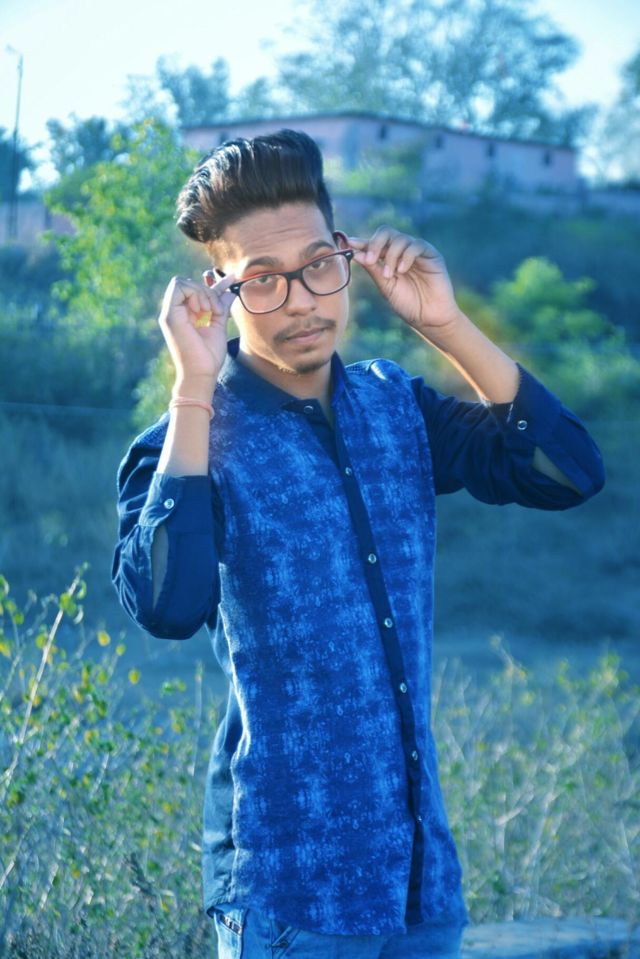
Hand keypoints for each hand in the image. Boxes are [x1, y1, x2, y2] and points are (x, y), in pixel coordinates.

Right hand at [158, 273, 236, 389]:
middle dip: (207, 290)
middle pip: (187, 282)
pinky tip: (203, 311)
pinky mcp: (169, 316)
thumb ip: (221, 308)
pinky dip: (195, 294)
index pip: (195, 290)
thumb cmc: (208, 357)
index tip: (232, 280)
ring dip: (202, 293)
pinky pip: (179, 287)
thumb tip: (230, 293)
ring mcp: (170, 313)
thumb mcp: (218, 327)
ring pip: (181, 282)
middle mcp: (175, 312)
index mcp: (184, 315)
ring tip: (211, 312)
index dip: (213, 285)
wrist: (201, 374)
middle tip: (217, 310)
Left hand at [347, 227, 461, 332]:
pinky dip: (406, 256)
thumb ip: (373, 269)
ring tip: (390, 274)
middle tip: (370, 260)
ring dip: (390, 255)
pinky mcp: (431, 254)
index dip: (361, 242)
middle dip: (375, 244)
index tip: (349, 244)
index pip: (373, 243)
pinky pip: (416, 245)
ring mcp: (416, 252)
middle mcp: (402, 252)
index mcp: (388, 259)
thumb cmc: (407, 304)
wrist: (428, 318)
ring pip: (399, 238)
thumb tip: (355, 254)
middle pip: (386, 232)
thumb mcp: (385, 286)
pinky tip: (402, 270)